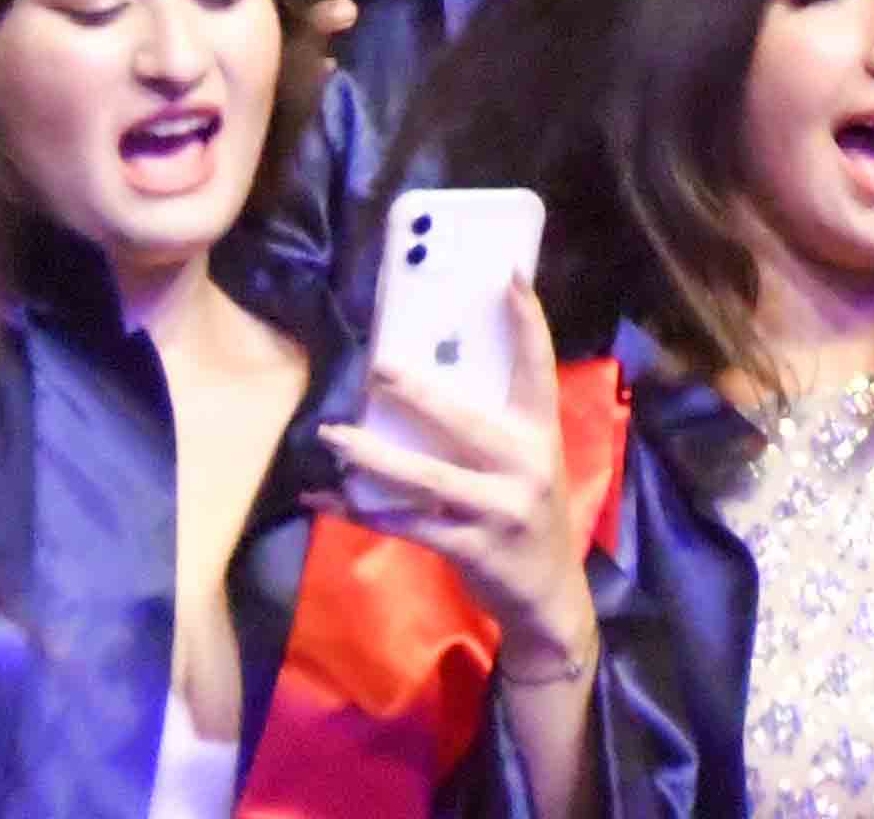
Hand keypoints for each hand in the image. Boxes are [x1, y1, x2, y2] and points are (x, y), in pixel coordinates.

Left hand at [323, 282, 596, 677]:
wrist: (548, 596)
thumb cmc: (528, 516)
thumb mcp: (528, 464)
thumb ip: (494, 429)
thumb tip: (429, 385)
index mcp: (541, 433)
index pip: (537, 367)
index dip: (527, 321)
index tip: (509, 277)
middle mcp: (526, 464)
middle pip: (465, 421)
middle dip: (420, 393)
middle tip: (379, 366)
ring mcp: (499, 508)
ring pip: (426, 477)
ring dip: (373, 456)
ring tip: (331, 434)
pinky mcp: (471, 547)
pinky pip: (406, 524)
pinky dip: (361, 511)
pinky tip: (325, 498)